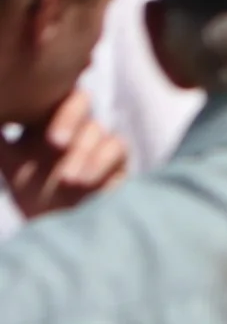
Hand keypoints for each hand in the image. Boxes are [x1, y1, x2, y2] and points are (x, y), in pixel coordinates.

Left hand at [0, 89, 128, 217]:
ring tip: (67, 180)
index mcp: (48, 119)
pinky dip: (99, 162)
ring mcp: (98, 137)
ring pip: (94, 127)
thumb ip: (1, 142)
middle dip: (68, 119)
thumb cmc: (34, 196)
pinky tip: (84, 182)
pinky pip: (115, 145)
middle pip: (79, 100)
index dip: (46, 102)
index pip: (52, 95)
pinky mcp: (117, 154)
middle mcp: (76, 123)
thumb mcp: (13, 167)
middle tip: (55, 143)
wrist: (63, 228)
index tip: (37, 128)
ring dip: (80, 153)